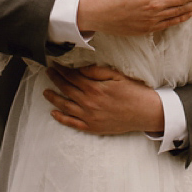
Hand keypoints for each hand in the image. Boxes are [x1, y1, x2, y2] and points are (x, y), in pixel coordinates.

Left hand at [43, 65, 163, 134]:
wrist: (146, 113)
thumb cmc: (134, 92)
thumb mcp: (117, 76)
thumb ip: (96, 71)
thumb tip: (80, 69)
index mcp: (94, 88)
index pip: (72, 76)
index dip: (62, 69)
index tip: (55, 64)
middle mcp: (89, 103)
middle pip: (66, 89)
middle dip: (55, 79)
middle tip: (48, 72)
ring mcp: (89, 117)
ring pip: (65, 106)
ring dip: (53, 98)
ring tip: (45, 92)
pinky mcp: (92, 127)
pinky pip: (72, 124)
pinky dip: (61, 118)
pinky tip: (53, 113)